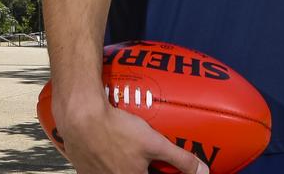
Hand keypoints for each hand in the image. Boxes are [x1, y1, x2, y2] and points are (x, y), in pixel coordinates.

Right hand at [55, 97, 207, 173]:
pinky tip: (106, 147)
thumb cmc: (116, 129)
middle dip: (140, 166)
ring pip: (113, 172)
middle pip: (130, 173)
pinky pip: (96, 168)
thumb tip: (204, 171)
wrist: (80, 117)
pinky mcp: (81, 167)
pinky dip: (104, 162)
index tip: (155, 166)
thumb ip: (180, 159)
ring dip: (120, 164)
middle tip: (140, 156)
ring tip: (125, 151)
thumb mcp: (154, 142)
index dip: (155, 171)